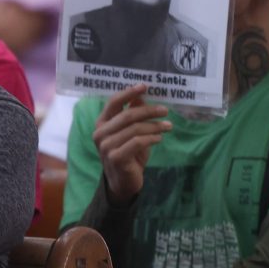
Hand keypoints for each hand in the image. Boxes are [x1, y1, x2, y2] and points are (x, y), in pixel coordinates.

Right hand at [92, 84, 170, 205]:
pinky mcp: (116, 157)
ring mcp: (106, 146)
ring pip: (135, 129)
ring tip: (168, 126)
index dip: (129, 93)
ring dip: (155, 126)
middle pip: (128, 115)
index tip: (145, 86)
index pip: (113, 103)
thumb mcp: (131, 133)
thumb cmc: (128, 155)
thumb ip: (133, 115)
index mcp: (102, 123)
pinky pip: (138, 142)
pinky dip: (152, 138)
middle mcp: (100, 133)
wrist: (122, 183)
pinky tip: (160, 138)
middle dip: (149, 111)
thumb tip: (141, 96)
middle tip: (165, 110)